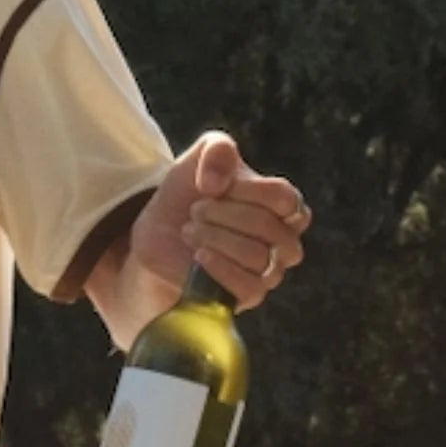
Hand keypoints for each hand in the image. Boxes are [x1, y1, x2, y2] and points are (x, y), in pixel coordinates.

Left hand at [134, 130, 309, 311]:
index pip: (284, 198)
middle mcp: (285, 240)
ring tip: (190, 230)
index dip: (245, 190)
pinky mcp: (248, 296)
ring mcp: (270, 271)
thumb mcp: (200, 156)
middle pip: (269, 228)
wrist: (160, 232)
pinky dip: (221, 268)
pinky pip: (250, 288)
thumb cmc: (191, 193)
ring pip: (259, 258)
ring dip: (216, 239)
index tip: (211, 186)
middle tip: (195, 210)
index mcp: (284, 205)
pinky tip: (199, 255)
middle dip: (224, 214)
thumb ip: (218, 149)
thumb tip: (215, 184)